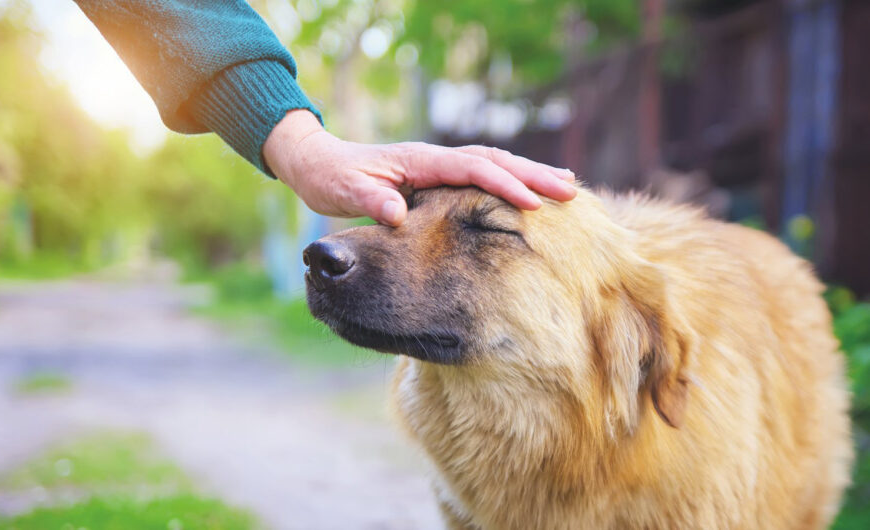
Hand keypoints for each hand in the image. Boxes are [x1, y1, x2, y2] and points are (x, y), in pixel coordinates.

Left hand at [263, 110, 576, 225]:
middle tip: (571, 190)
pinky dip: (509, 179)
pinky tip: (526, 191)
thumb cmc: (331, 179)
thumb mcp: (344, 192)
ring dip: (528, 173)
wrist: (318, 163)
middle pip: (494, 160)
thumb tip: (396, 213)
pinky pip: (481, 174)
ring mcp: (437, 165)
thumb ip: (370, 202)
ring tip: (565, 185)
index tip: (534, 203)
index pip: (472, 169)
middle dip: (533, 175)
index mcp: (419, 162)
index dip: (504, 184)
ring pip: (493, 164)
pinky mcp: (437, 176)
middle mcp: (434, 158)